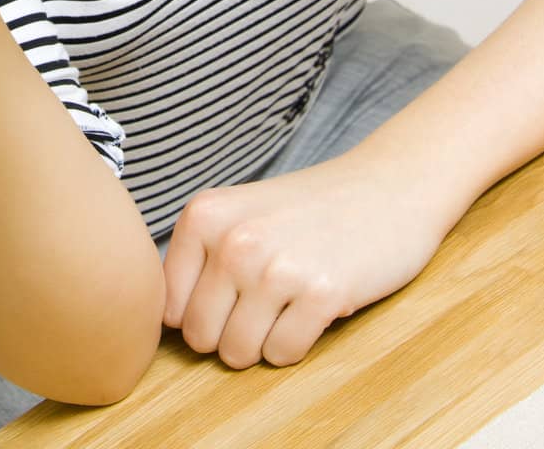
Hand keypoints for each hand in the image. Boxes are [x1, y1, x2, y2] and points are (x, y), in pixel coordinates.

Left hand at [161, 152, 446, 368]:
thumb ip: (197, 259)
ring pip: (237, 353)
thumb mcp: (237, 214)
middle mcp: (233, 239)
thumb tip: (159, 324)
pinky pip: (283, 356)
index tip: (230, 294)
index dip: (199, 313)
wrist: (384, 187)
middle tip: (264, 302)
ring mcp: (276, 266)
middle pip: (200, 338)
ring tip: (287, 302)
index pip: (167, 308)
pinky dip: (297, 344)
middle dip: (229, 333)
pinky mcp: (321, 293)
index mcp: (203, 216)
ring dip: (263, 342)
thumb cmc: (306, 210)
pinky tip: (313, 307)